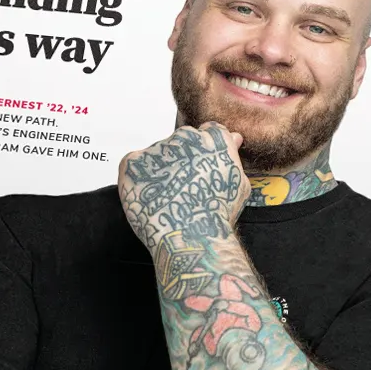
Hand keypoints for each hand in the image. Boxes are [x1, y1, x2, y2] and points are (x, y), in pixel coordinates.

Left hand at [118, 123, 249, 250]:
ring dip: (161, 171)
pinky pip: (134, 166)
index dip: (205, 153)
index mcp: (213, 138)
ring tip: (168, 200)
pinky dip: (139, 181)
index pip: (209, 132)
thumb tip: (234, 137)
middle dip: (183, 160)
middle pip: (183, 142)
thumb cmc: (218, 215)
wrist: (190, 237)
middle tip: (184, 189)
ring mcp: (157, 148)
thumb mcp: (237, 183)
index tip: (203, 171)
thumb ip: (232, 154)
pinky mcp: (133, 162)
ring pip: (158, 155)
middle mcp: (185, 137)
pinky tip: (150, 199)